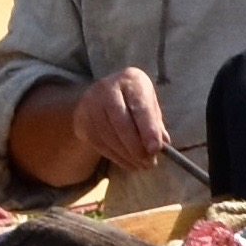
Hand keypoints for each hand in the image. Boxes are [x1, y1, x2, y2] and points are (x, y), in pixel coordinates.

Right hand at [65, 65, 166, 179]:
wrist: (100, 97)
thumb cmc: (132, 102)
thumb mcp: (148, 105)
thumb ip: (156, 124)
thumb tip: (163, 144)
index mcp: (130, 79)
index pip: (140, 105)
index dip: (148, 128)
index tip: (156, 148)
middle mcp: (107, 87)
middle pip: (121, 121)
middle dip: (136, 146)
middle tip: (150, 162)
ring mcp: (91, 103)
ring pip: (109, 135)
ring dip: (127, 155)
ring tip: (142, 165)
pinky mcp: (82, 119)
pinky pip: (99, 143)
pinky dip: (116, 157)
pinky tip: (129, 163)